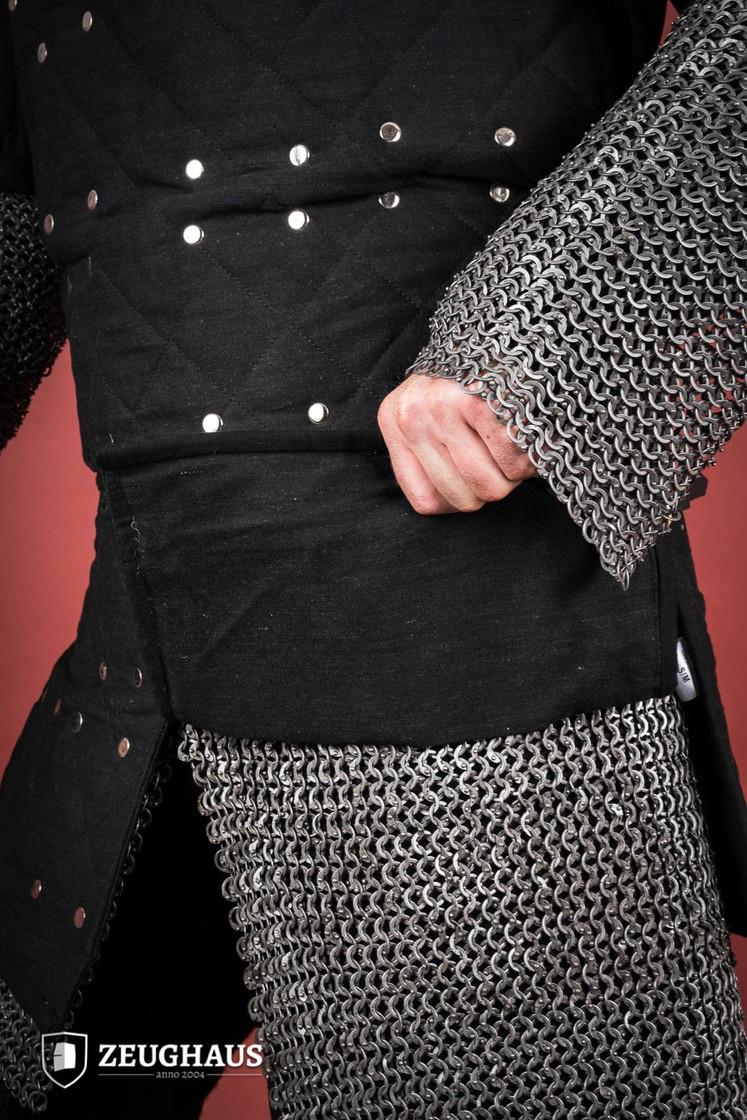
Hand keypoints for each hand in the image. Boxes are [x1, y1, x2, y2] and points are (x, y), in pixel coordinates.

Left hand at [377, 373, 534, 513]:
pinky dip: (531, 457)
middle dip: (490, 488)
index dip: (459, 502)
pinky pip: (513, 462)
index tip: (474, 482)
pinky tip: (526, 430)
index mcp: (393, 419)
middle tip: (500, 458)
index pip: (426, 501)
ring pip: (490, 487)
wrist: (508, 323)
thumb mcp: (431, 413)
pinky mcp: (478, 400)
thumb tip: (453, 506)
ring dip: (514, 475)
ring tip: (514, 444)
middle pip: (462, 499)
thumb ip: (431, 456)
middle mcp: (411, 413)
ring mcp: (443, 406)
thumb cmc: (472, 378)